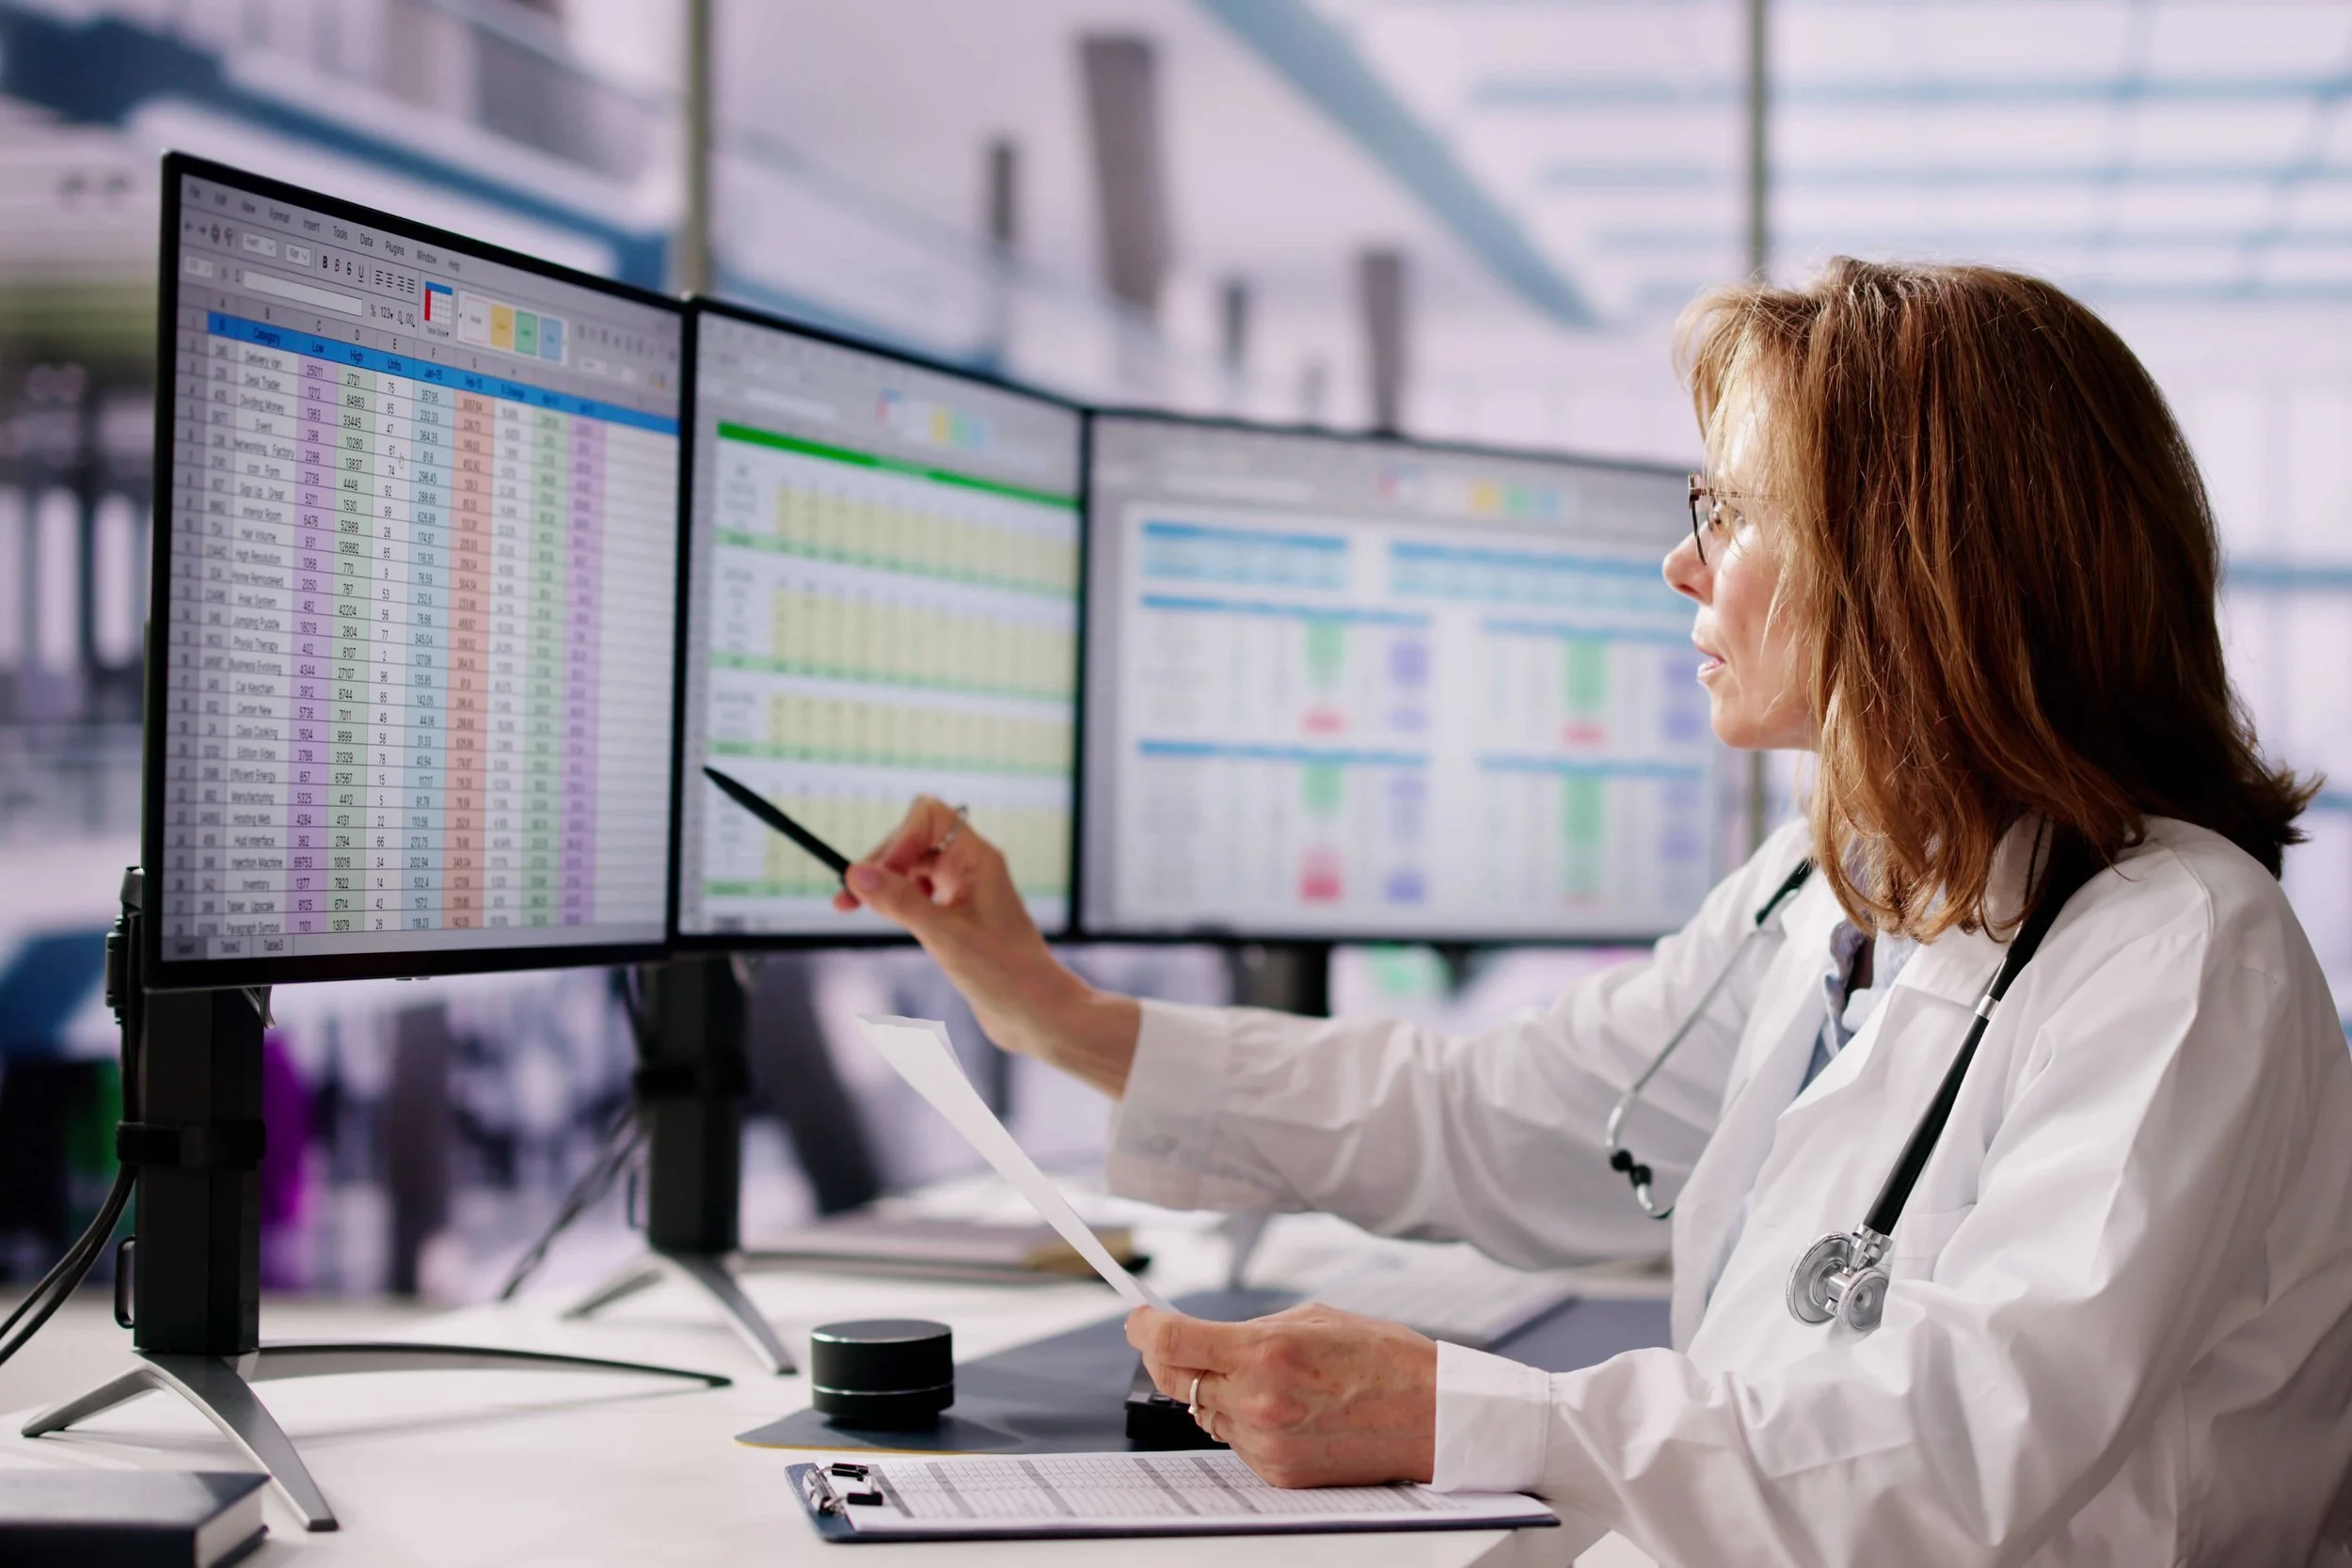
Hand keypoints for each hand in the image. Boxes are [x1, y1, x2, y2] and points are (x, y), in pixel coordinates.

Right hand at [833, 795, 1139, 1093]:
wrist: (1035, 1013)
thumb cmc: (1003, 973)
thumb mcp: (944, 936)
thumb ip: (900, 901)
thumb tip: (856, 873)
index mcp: (978, 859)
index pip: (929, 816)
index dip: (897, 839)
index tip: (874, 875)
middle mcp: (973, 868)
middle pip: (915, 840)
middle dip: (881, 862)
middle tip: (847, 898)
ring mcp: (966, 890)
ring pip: (914, 867)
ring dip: (885, 881)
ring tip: (854, 907)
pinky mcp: (959, 915)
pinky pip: (920, 892)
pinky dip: (897, 899)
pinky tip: (888, 918)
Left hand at [1126, 1304, 1437, 1488]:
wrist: (1432, 1417)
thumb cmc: (1381, 1358)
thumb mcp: (1312, 1319)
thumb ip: (1248, 1330)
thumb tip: (1198, 1336)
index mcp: (1265, 1352)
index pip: (1171, 1343)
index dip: (1144, 1327)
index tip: (1139, 1318)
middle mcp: (1258, 1401)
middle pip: (1176, 1381)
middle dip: (1174, 1358)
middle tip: (1186, 1344)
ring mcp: (1266, 1444)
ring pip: (1204, 1413)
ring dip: (1217, 1393)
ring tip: (1271, 1379)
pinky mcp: (1277, 1473)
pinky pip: (1234, 1442)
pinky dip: (1245, 1422)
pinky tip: (1287, 1409)